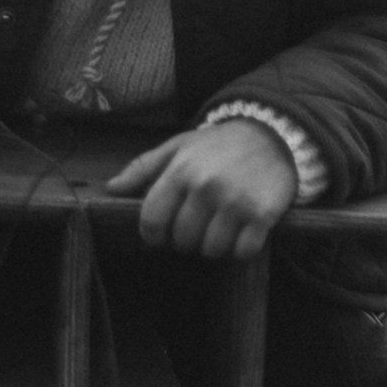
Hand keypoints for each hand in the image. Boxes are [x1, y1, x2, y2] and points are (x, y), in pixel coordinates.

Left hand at [106, 118, 296, 256]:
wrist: (274, 135)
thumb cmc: (219, 144)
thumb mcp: (179, 146)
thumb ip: (144, 167)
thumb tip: (112, 188)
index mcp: (181, 170)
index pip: (153, 220)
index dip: (153, 235)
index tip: (161, 236)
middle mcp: (206, 187)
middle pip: (182, 240)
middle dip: (186, 239)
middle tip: (197, 225)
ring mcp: (235, 202)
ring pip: (211, 250)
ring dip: (214, 245)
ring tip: (219, 226)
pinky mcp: (262, 215)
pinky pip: (242, 251)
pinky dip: (240, 247)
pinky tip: (241, 230)